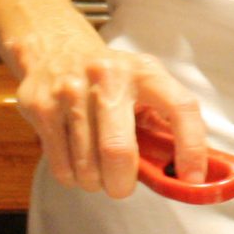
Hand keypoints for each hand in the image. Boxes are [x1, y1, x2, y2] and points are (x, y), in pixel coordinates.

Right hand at [12, 28, 206, 200]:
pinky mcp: (42, 107)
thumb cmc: (110, 77)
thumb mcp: (143, 84)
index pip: (180, 107)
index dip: (191, 147)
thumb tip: (186, 173)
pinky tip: (76, 163)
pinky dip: (73, 178)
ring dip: (95, 182)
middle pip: (118, 150)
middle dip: (122, 184)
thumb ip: (164, 122)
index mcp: (145, 72)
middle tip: (122, 187)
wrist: (54, 46)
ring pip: (87, 167)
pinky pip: (62, 167)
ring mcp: (72, 91)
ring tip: (97, 170)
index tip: (191, 178)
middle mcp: (109, 77)